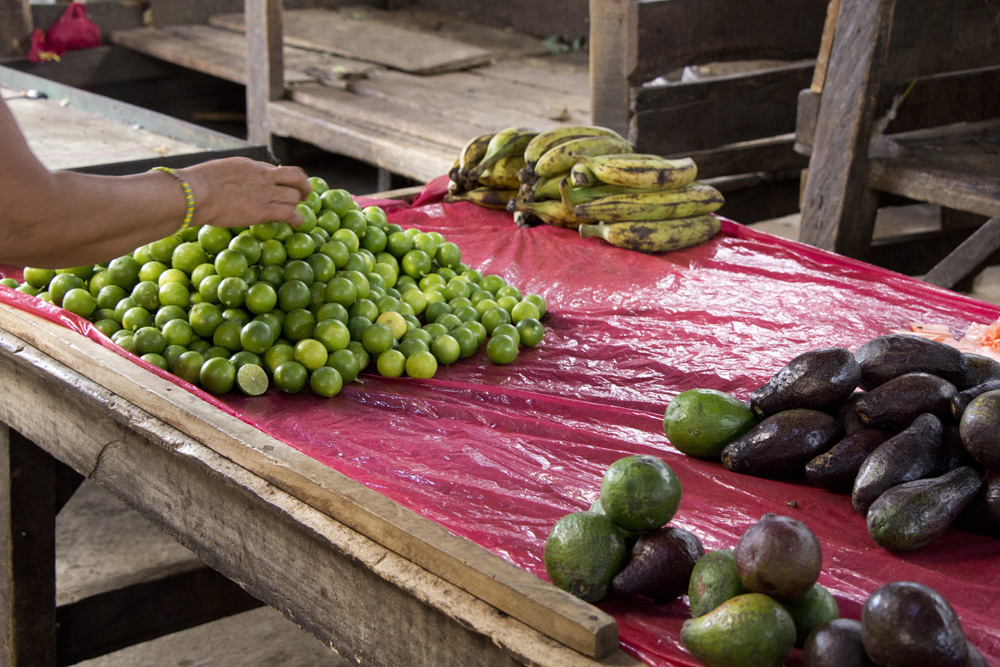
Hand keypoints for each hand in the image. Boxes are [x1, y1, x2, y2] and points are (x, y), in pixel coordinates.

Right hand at [179, 157, 311, 228]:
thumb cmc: (196, 185)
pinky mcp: (264, 210)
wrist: (196, 193)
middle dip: (300, 188)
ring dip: (295, 205)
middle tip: (302, 196)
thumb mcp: (217, 172)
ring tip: (293, 212)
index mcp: (251, 165)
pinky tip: (298, 223)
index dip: (281, 180)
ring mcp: (265, 193)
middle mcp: (263, 176)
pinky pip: (290, 213)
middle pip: (294, 179)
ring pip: (294, 197)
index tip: (281, 186)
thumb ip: (229, 176)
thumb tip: (223, 184)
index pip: (275, 170)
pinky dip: (297, 219)